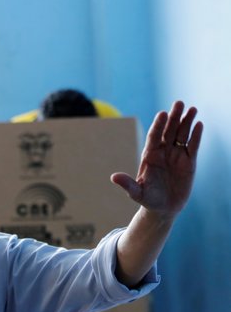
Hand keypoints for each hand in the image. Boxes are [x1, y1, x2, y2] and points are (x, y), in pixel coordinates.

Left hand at [111, 101, 202, 220]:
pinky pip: (192, 146)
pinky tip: (199, 124)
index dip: (158, 125)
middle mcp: (163, 152)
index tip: (162, 114)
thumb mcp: (136, 193)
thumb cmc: (148, 199)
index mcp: (150, 156)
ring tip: (191, 109)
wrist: (164, 208)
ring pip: (181, 135)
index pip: (154, 136)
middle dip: (174, 117)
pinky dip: (196, 136)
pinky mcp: (189, 162)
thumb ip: (127, 184)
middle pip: (169, 131)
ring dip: (186, 122)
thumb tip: (113, 177)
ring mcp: (176, 155)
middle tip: (179, 103)